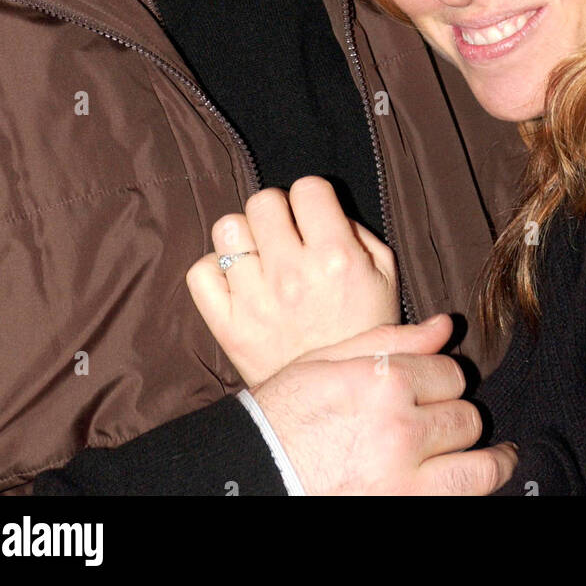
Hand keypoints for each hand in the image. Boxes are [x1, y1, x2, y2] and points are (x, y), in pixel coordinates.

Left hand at [187, 176, 399, 384]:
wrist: (339, 398)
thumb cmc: (364, 331)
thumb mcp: (385, 276)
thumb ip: (357, 232)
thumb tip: (321, 208)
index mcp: (336, 257)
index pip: (307, 187)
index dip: (311, 198)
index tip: (313, 217)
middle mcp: (292, 274)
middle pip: (262, 201)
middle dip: (276, 212)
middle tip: (286, 236)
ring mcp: (255, 300)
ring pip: (227, 229)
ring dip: (244, 238)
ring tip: (261, 259)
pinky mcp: (227, 326)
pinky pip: (200, 272)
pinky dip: (216, 272)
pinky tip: (239, 283)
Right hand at [251, 315, 517, 495]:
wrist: (254, 474)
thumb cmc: (282, 416)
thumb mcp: (326, 362)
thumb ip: (390, 341)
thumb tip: (444, 326)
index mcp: (383, 382)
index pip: (450, 373)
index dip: (447, 379)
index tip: (440, 388)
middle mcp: (402, 430)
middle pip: (467, 417)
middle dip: (460, 417)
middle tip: (450, 422)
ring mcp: (406, 481)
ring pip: (479, 467)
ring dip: (488, 460)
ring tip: (497, 458)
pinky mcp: (405, 511)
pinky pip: (462, 500)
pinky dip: (476, 490)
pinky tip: (477, 481)